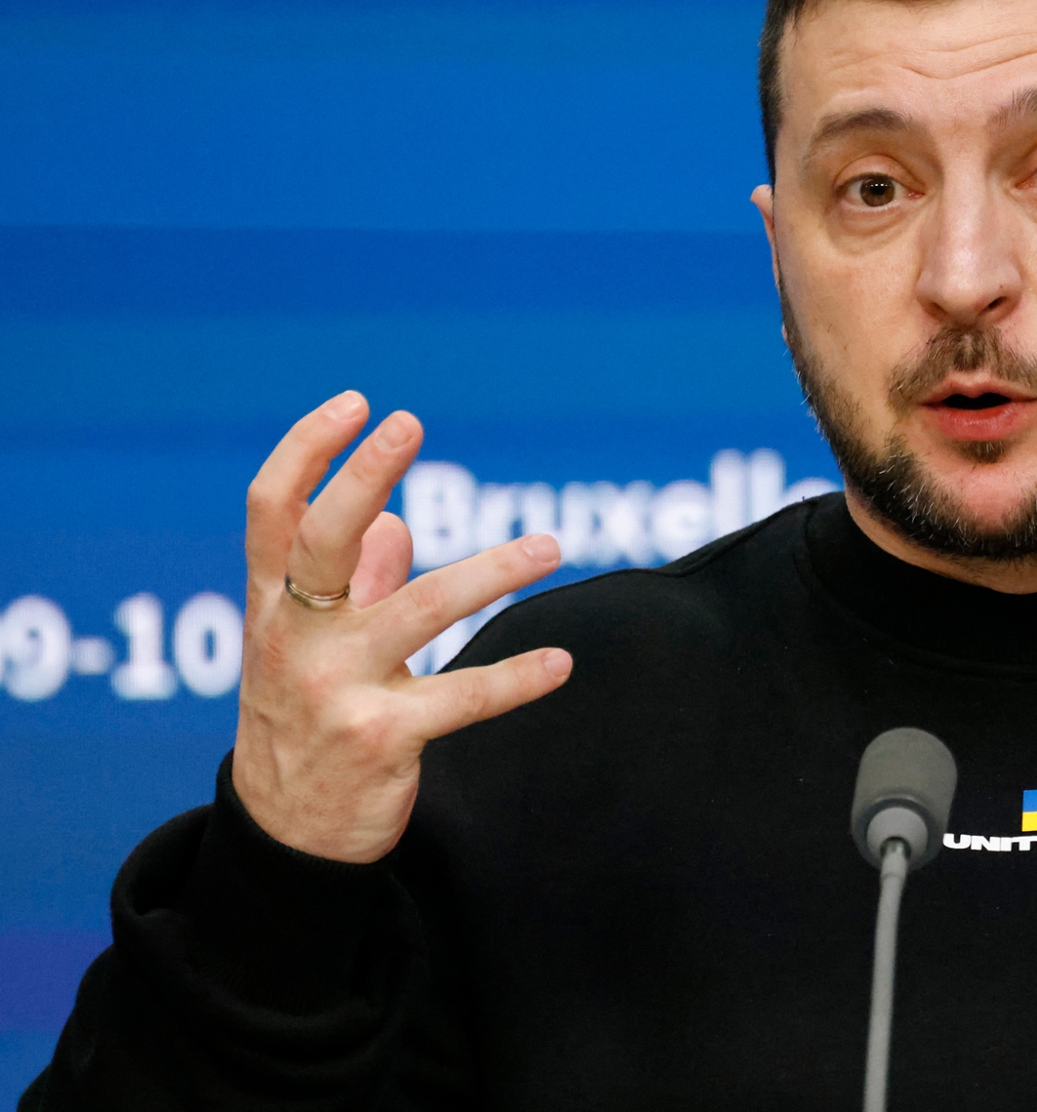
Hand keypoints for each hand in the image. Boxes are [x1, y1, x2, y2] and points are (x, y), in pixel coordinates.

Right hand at [231, 391, 571, 862]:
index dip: (305, 450)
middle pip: (322, 540)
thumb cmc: (304, 719)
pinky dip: (517, 677)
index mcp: (272, 605)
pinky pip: (462, 697)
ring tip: (550, 546)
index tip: (355, 403)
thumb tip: (396, 520)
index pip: (270, 511)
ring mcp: (334, 689)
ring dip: (492, 570)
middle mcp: (293, 638)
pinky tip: (561, 662)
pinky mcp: (380, 739)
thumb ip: (354, 582)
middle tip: (409, 424)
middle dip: (361, 475)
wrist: (287, 837)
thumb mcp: (312, 646)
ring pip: (420, 610)